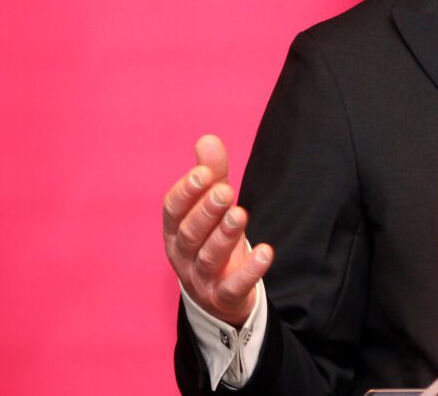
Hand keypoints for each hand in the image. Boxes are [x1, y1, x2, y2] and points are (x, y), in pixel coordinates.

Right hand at [163, 135, 273, 327]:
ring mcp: (201, 279)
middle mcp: (183, 256)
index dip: (186, 192)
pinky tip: (265, 252)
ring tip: (240, 215)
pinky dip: (249, 271)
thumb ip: (212, 175)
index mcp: (175, 230)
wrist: (218, 295)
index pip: (173, 211)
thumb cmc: (211, 240)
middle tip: (225, 192)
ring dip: (224, 236)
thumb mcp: (212, 208)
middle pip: (189, 235)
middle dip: (205, 212)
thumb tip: (208, 139)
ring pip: (208, 258)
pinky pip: (233, 287)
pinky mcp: (223, 297)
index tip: (204, 173)